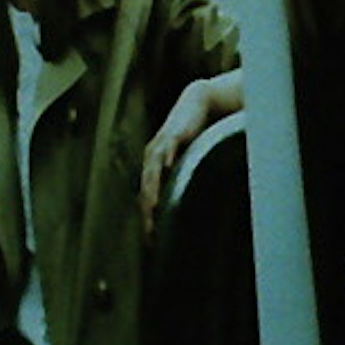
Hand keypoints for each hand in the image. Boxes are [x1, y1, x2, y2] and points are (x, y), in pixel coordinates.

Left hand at [139, 71, 241, 233]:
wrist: (199, 104)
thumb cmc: (197, 135)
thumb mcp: (190, 161)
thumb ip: (188, 179)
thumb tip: (197, 204)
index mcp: (154, 167)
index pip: (147, 197)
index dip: (148, 218)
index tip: (152, 240)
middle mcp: (152, 158)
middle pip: (146, 190)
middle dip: (147, 212)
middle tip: (151, 233)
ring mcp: (160, 147)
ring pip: (152, 173)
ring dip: (152, 192)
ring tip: (154, 211)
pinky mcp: (172, 135)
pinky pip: (166, 151)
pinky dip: (164, 162)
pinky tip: (166, 172)